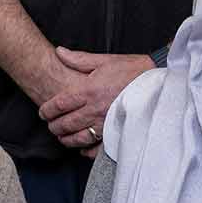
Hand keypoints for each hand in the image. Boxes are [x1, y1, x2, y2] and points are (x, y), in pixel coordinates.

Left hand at [37, 48, 154, 147]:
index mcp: (89, 90)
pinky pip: (97, 148)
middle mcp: (95, 109)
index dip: (47, 110)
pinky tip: (82, 148)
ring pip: (78, 138)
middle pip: (66, 123)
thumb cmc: (132, 70)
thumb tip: (59, 51)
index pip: (60, 104)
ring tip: (62, 137)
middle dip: (54, 126)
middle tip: (51, 126)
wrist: (158, 83)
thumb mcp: (105, 60)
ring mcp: (105, 123)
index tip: (43, 113)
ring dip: (66, 139)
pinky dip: (87, 150)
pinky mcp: (117, 133)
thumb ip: (79, 59)